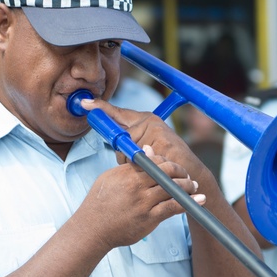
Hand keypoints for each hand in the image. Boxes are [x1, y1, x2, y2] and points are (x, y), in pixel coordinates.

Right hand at [76, 145, 200, 250]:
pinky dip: (189, 203)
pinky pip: (173, 207)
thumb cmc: (99, 203)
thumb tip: (145, 151)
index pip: (154, 161)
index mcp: (127, 174)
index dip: (167, 162)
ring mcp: (143, 202)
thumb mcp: (109, 178)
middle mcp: (136, 186)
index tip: (173, 167)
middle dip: (181, 172)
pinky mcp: (149, 218)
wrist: (92, 229)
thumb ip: (129, 166)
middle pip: (166, 172)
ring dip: (188, 187)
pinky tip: (199, 200)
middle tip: (187, 176)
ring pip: (173, 188)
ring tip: (194, 187)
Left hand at [80, 97, 211, 183]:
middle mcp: (150, 121)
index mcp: (146, 119)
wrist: (191, 173)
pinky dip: (145, 169)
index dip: (101, 108)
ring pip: (127, 153)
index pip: (118, 113)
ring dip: (135, 165)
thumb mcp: (148, 147)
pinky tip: (157, 169)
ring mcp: (156, 131)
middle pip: (119, 141)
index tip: (85, 103)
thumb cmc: (167, 160)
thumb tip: (114, 141)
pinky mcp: (162, 142)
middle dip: (125, 156)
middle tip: (145, 160)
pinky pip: (139, 160)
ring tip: (153, 165)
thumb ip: (131, 142)